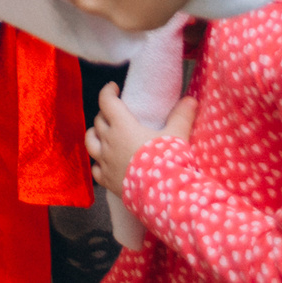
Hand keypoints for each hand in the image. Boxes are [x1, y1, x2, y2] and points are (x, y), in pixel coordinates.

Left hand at [87, 82, 193, 197]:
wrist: (163, 194)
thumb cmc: (168, 161)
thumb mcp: (177, 135)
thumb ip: (182, 116)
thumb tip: (191, 100)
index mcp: (122, 126)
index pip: (106, 101)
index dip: (108, 91)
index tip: (113, 88)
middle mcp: (108, 141)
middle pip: (98, 120)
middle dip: (105, 113)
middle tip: (115, 113)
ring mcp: (105, 162)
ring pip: (90, 141)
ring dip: (95, 135)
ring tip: (103, 134)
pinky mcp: (106, 180)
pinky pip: (95, 168)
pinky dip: (98, 163)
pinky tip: (106, 164)